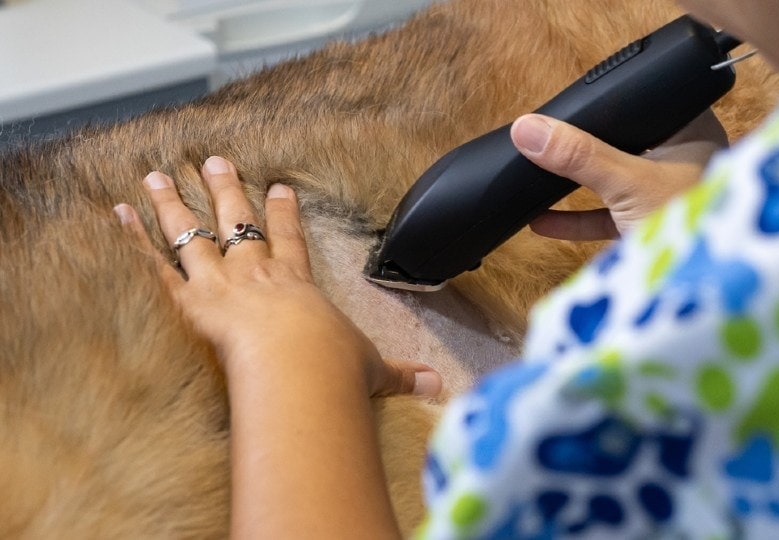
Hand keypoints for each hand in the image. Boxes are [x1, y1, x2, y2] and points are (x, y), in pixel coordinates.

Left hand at [114, 156, 440, 397]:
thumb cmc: (331, 367)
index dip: (283, 214)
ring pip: (192, 232)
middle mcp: (256, 273)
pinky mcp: (190, 300)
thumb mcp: (373, 371)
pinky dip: (135, 238)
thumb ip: (402, 375)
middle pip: (236, 222)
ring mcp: (221, 282)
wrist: (300, 369)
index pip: (288, 240)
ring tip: (156, 175)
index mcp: (295, 283)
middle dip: (225, 190)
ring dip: (174, 203)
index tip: (278, 189)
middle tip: (212, 161)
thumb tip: (439, 387)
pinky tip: (119, 212)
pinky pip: (157, 264)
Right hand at [510, 109, 727, 238]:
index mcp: (691, 132)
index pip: (645, 102)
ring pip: (610, 180)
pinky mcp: (645, 226)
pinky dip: (574, 218)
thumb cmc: (686, 223)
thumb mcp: (627, 182)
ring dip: (573, 183)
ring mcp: (661, 195)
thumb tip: (526, 129)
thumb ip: (578, 155)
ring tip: (535, 173)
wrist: (698, 290)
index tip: (567, 102)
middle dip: (581, 145)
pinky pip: (604, 215)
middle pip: (621, 142)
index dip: (607, 101)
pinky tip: (540, 220)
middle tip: (544, 137)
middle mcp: (679, 158)